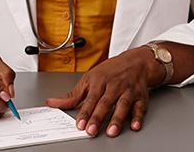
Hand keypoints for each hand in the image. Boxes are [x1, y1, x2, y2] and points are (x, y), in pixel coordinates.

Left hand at [45, 47, 162, 137]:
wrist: (135, 61)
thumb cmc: (110, 71)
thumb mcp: (89, 79)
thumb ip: (73, 95)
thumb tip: (53, 103)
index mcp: (99, 81)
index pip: (90, 99)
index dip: (84, 113)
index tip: (80, 124)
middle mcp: (114, 86)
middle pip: (105, 103)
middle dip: (98, 117)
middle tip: (91, 130)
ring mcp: (128, 91)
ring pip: (123, 105)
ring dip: (117, 119)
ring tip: (111, 131)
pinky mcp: (140, 96)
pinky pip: (140, 107)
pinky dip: (138, 117)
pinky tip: (135, 126)